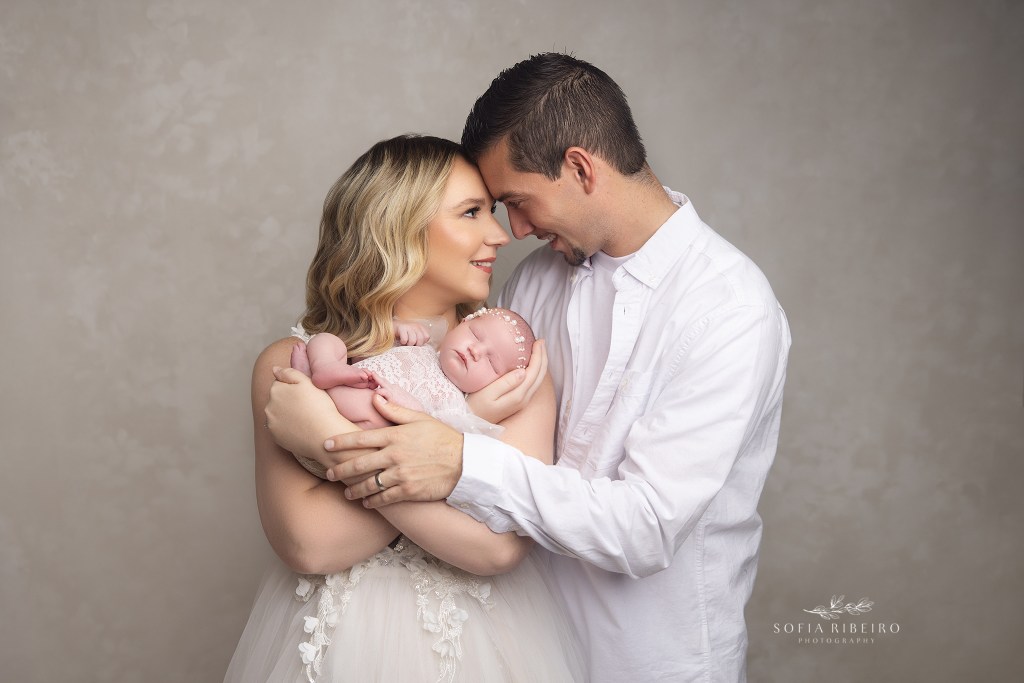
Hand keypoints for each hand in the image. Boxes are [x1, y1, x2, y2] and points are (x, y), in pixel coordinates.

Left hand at [266, 366, 352, 459]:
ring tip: (305, 417)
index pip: (280, 384)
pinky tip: (301, 428)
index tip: (306, 395)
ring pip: (278, 414)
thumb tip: (274, 369)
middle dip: (288, 400)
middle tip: (307, 406)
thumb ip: (289, 373)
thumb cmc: (319, 407)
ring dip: (286, 414)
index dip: (295, 388)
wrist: (324, 436)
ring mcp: (271, 424)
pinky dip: (287, 427)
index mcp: (275, 390)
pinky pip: (280, 428)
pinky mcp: (276, 437)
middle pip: (278, 399)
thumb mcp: (307, 382)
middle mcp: (268, 407)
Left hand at [323, 394, 463, 507]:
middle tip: (329, 473)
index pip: (360, 438)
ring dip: (354, 490)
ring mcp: (400, 475)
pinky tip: (367, 502)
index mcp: (395, 436)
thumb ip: (395, 410)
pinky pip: (383, 498)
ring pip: (368, 484)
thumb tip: (375, 397)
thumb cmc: (443, 438)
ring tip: (347, 493)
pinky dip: (372, 501)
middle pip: (358, 464)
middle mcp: (393, 455)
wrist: (465, 463)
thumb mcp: (420, 419)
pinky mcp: (407, 490)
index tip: (326, 444)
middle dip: (340, 470)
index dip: (340, 442)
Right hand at [393, 319, 430, 345]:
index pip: (426, 337)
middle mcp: (416, 325)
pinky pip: (405, 339)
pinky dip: (402, 342)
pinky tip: (401, 340)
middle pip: (420, 339)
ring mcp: (408, 326)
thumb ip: (420, 339)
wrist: (392, 328)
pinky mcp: (401, 328)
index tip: (416, 343)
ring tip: (405, 343)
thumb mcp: (414, 335)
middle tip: (410, 344)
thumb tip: (423, 348)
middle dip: (415, 345)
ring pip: (413, 340)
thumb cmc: (404, 334)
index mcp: (420, 327)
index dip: (421, 342)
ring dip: (408, 344)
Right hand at [466, 339, 547, 423]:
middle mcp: (524, 400)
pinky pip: (533, 384)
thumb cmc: (475, 406)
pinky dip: (536, 371)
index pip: (534, 371)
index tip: (538, 341)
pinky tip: (531, 365)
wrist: (471, 424)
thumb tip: (523, 372)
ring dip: (541, 364)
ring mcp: (522, 402)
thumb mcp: (488, 393)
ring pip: (538, 380)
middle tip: (541, 341)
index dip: (538, 355)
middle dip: (543, 357)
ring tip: (539, 350)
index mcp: (518, 395)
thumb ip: (506, 383)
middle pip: (540, 375)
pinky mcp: (519, 403)